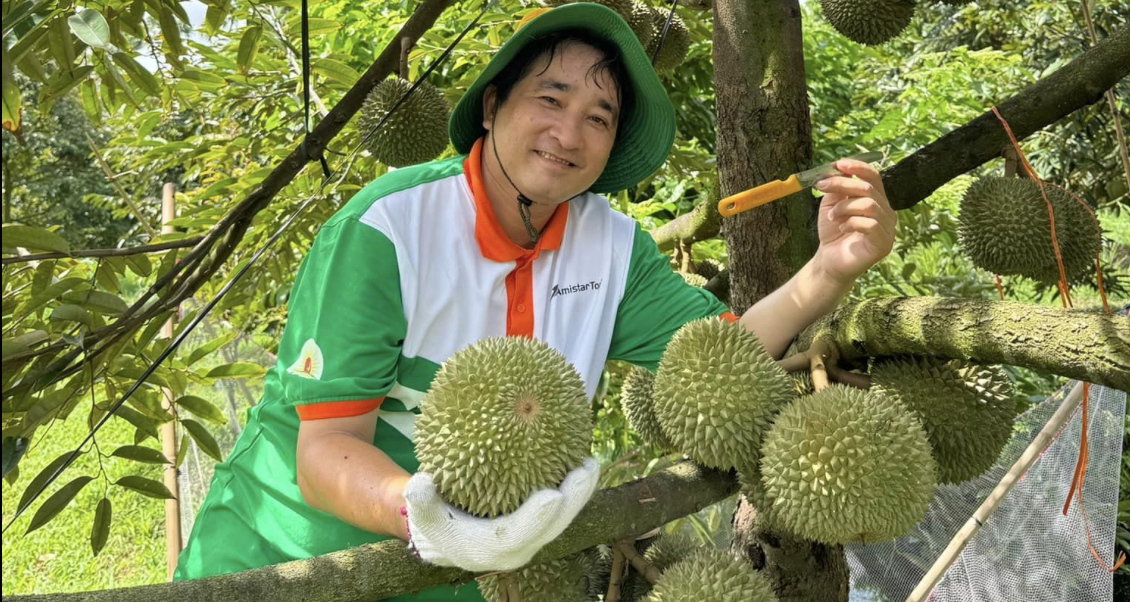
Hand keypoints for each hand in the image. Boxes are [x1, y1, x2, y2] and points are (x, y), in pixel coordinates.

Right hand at [403, 457, 599, 571]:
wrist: (447, 538)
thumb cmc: (435, 521)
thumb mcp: (422, 513)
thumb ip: (419, 501)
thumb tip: (420, 482)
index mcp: (489, 549)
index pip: (517, 536)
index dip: (535, 518)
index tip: (551, 496)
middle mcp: (517, 549)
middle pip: (551, 527)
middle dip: (572, 500)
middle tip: (586, 470)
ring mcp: (531, 537)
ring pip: (562, 519)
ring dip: (580, 493)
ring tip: (592, 462)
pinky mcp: (538, 526)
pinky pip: (559, 508)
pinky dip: (571, 488)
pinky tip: (581, 458)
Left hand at [811, 158, 895, 284]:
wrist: (829, 261)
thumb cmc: (833, 232)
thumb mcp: (832, 205)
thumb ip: (837, 188)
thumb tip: (836, 168)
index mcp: (876, 200)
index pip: (874, 176)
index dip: (858, 167)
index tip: (838, 164)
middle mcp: (886, 211)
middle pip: (869, 188)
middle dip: (842, 184)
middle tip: (821, 187)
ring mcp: (888, 228)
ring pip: (869, 204)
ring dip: (844, 207)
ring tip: (831, 217)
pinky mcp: (884, 244)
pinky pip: (870, 224)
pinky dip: (851, 222)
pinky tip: (841, 228)